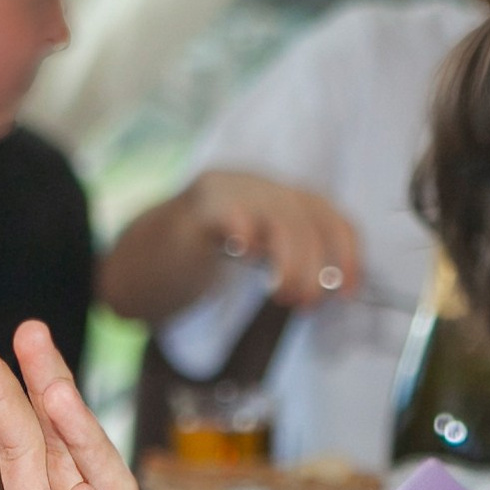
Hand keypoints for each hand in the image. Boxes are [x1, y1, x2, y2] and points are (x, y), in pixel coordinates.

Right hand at [190, 169, 360, 307]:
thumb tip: (334, 286)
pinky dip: (245, 231)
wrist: (141, 264)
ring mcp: (226, 192)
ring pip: (279, 218)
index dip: (347, 253)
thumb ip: (294, 260)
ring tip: (283, 294)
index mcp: (279, 196)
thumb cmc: (207, 267)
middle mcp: (258, 185)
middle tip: (308, 303)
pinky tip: (246, 253)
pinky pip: (229, 212)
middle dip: (318, 266)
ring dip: (292, 263)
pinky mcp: (195, 209)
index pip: (330, 215)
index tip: (348, 291)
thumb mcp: (261, 258)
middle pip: (308, 218)